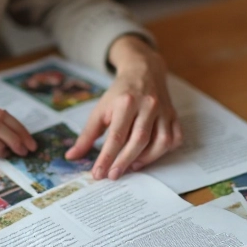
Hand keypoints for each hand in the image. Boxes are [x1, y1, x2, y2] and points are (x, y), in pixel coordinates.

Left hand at [65, 35, 182, 179]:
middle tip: (113, 176)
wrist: (143, 71)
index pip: (116, 135)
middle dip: (125, 161)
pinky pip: (175, 138)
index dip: (107, 157)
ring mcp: (164, 110)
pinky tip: (150, 156)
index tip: (98, 173)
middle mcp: (148, 105)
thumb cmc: (119, 94)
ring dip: (146, 159)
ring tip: (131, 166)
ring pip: (161, 141)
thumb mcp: (100, 109)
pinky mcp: (174, 115)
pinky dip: (164, 151)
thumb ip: (87, 134)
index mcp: (126, 102)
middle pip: (139, 140)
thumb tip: (72, 156)